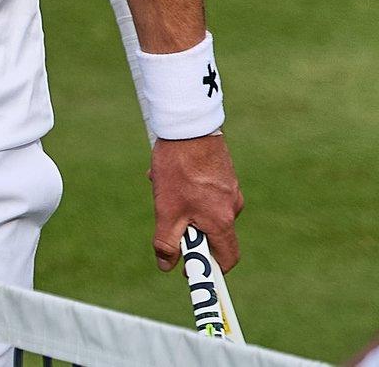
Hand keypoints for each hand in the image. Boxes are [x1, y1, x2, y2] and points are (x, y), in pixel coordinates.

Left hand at [150, 133, 241, 271]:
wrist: (189, 127)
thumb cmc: (178, 169)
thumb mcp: (166, 210)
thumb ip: (167, 242)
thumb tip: (167, 267)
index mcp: (223, 221)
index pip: (226, 258)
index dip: (209, 268)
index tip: (189, 268)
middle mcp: (233, 207)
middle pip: (211, 232)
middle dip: (187, 229)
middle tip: (166, 215)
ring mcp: (230, 189)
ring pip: (204, 209)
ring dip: (182, 206)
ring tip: (163, 186)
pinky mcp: (223, 173)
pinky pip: (204, 192)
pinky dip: (186, 190)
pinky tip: (168, 173)